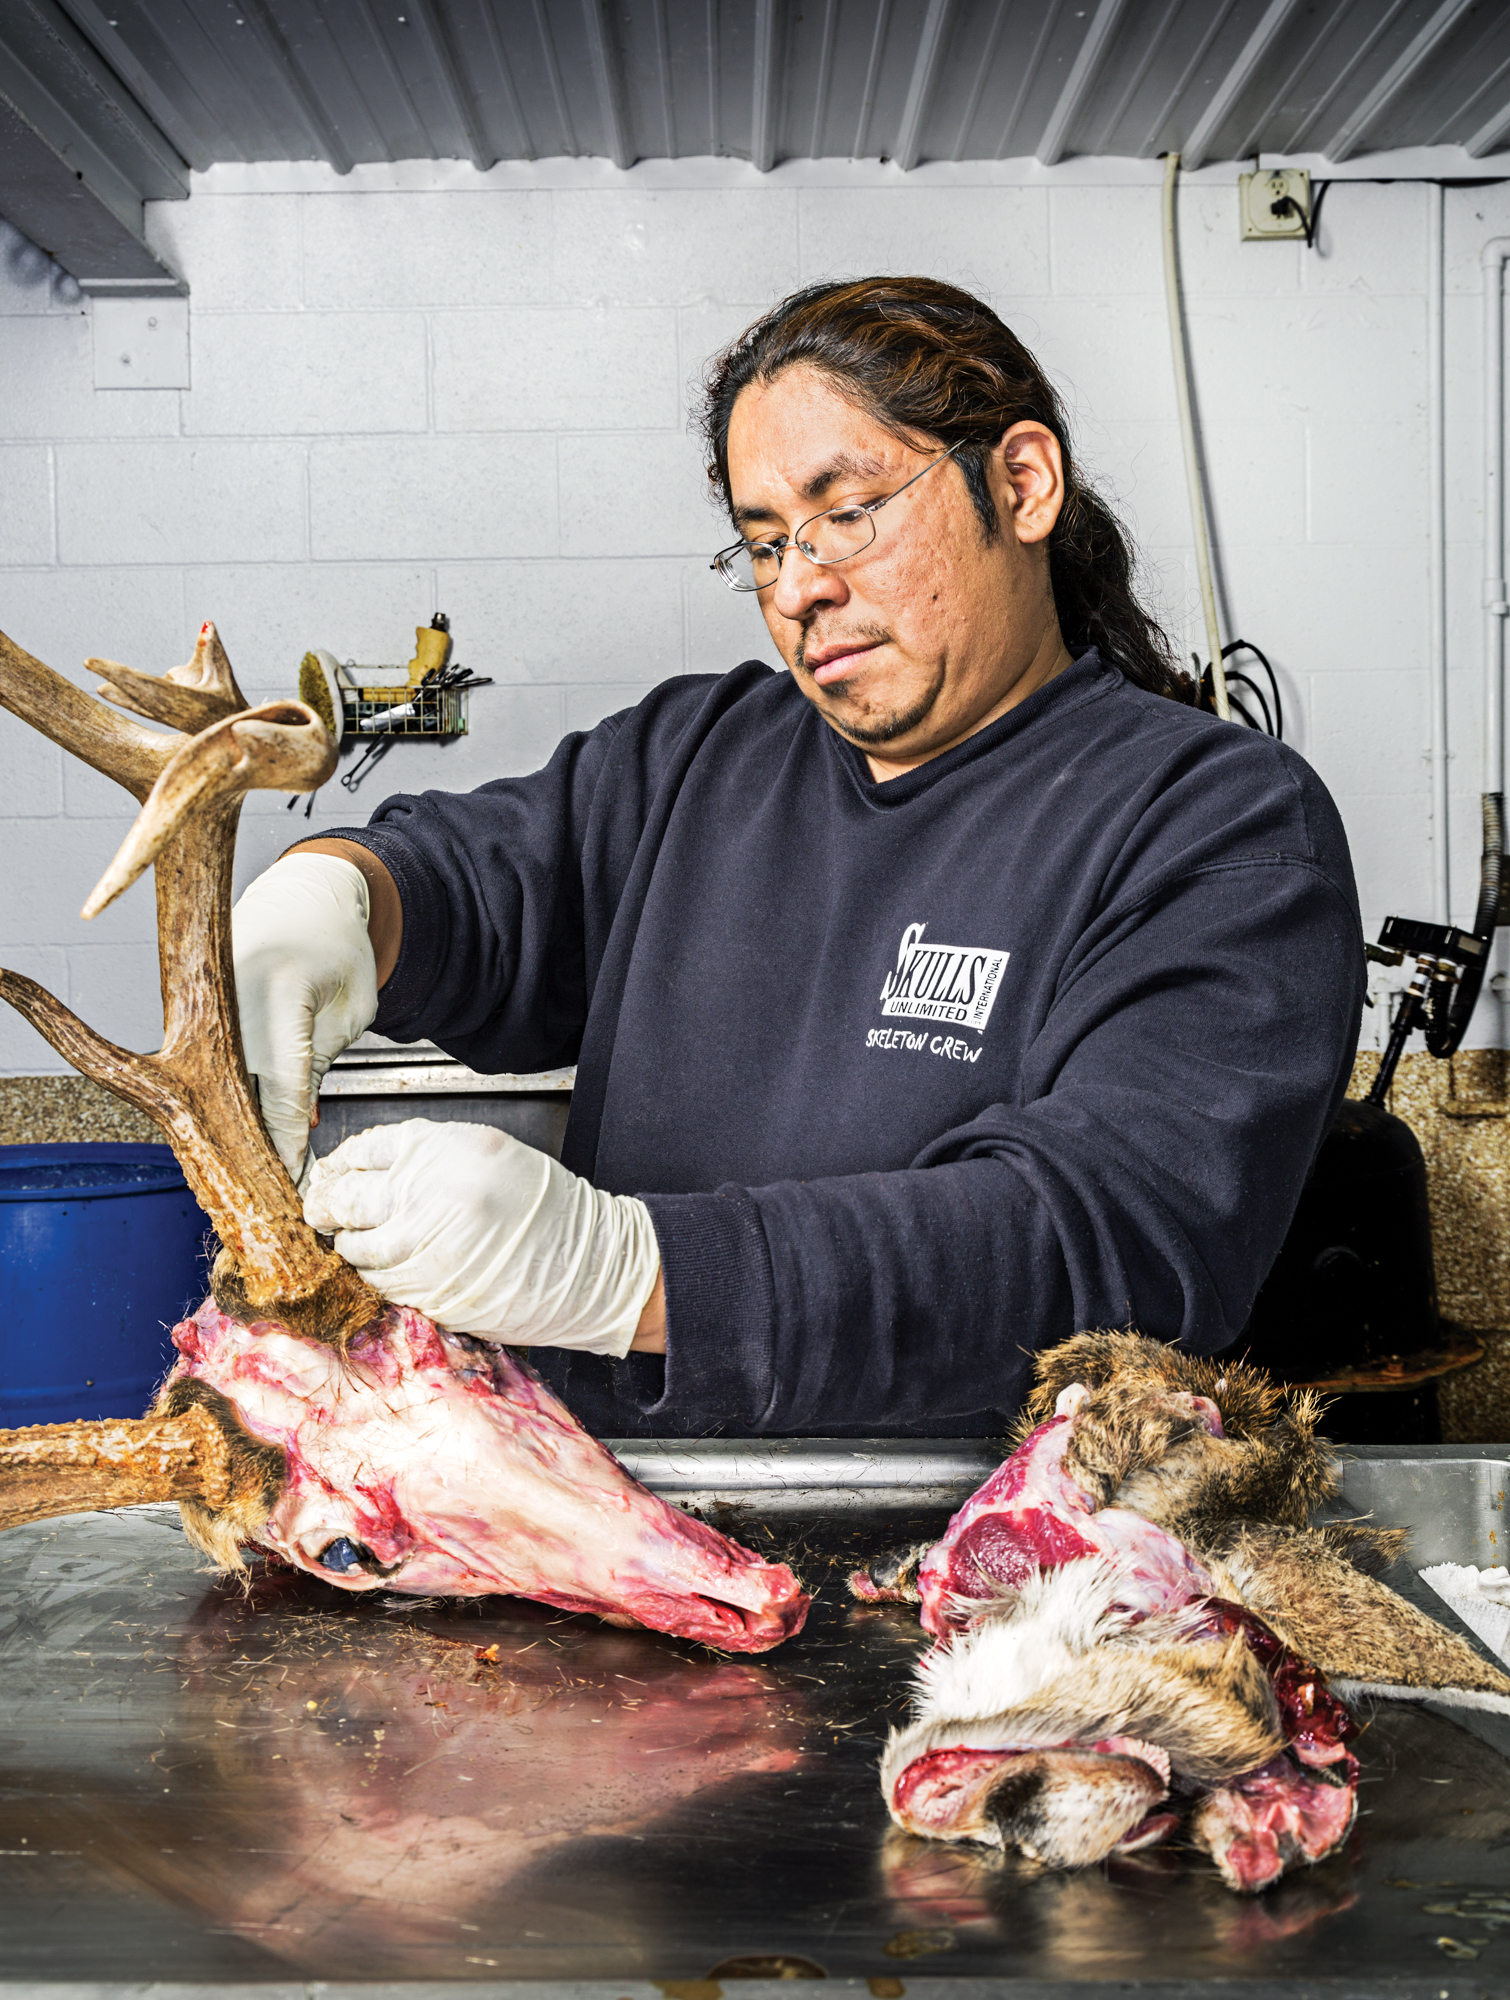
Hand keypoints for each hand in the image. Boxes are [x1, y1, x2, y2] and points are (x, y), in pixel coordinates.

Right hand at [232, 853, 378, 1182]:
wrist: (305, 893)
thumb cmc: (339, 947)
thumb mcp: (354, 1006)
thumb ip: (325, 1065)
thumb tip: (299, 1127)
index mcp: (279, 992)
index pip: (280, 1088)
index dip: (286, 1144)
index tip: (295, 1185)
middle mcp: (227, 996)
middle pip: (233, 1093)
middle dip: (251, 1148)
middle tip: (269, 1196)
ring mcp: (199, 997)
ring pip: (210, 1084)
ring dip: (229, 1127)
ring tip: (251, 1176)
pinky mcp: (186, 1004)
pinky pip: (201, 1065)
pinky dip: (215, 1100)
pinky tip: (230, 1134)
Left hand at [303, 1118, 661, 1357]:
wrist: (589, 1264)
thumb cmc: (546, 1209)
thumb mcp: (489, 1154)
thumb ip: (429, 1155)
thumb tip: (369, 1168)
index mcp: (443, 1150)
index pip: (364, 1150)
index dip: (342, 1163)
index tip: (335, 1171)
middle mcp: (427, 1193)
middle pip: (347, 1197)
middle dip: (328, 1204)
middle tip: (321, 1208)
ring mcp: (424, 1245)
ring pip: (356, 1246)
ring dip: (349, 1243)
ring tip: (356, 1239)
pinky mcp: (427, 1290)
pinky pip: (380, 1281)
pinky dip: (375, 1275)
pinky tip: (388, 1267)